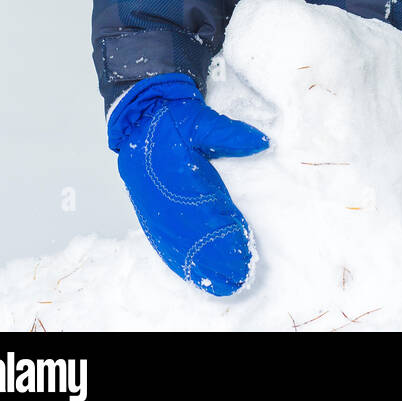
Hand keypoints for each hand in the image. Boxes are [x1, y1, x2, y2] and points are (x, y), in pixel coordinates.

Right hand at [107, 72, 269, 295]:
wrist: (139, 118)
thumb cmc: (172, 119)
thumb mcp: (201, 119)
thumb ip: (230, 133)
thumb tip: (262, 141)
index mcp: (179, 173)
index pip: (204, 209)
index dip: (223, 231)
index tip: (243, 245)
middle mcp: (165, 197)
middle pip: (193, 235)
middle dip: (217, 256)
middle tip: (242, 273)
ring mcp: (155, 209)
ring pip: (178, 244)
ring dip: (200, 265)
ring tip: (225, 283)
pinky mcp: (150, 214)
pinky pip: (164, 243)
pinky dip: (180, 261)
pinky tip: (194, 275)